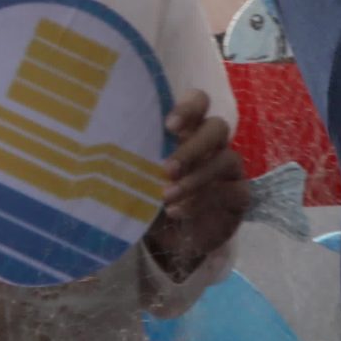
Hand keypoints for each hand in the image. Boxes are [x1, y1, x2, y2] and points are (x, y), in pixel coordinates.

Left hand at [146, 89, 247, 280]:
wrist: (170, 239)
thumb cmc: (150, 195)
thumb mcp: (136, 176)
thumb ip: (131, 159)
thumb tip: (102, 151)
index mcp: (188, 128)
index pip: (198, 101)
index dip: (189, 107)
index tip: (169, 126)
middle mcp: (213, 142)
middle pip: (217, 127)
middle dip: (192, 147)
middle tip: (167, 169)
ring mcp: (229, 166)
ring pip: (227, 158)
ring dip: (195, 178)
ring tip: (166, 196)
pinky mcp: (239, 193)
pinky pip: (229, 190)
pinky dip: (201, 201)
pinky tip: (178, 211)